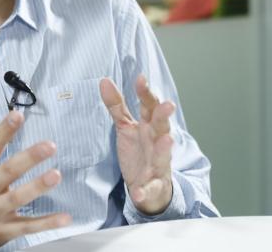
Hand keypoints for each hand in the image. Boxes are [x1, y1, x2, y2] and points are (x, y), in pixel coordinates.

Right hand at [0, 98, 71, 251]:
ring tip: (56, 174)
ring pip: (18, 198)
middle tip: (50, 145)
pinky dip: (46, 224)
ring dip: (38, 187)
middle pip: (8, 171)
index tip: (17, 115)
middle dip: (29, 158)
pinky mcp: (4, 230)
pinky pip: (27, 227)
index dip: (3, 131)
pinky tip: (65, 218)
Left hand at [100, 75, 174, 214]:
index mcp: (149, 126)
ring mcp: (157, 164)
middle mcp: (157, 142)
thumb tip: (104, 80)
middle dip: (165, 116)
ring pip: (164, 155)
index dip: (146, 92)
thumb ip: (116, 105)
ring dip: (165, 148)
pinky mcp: (152, 186)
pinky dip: (144, 190)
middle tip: (167, 104)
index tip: (141, 78)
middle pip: (162, 126)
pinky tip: (138, 191)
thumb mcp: (126, 126)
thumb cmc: (140, 151)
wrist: (148, 187)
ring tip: (167, 140)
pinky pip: (149, 188)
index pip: (149, 106)